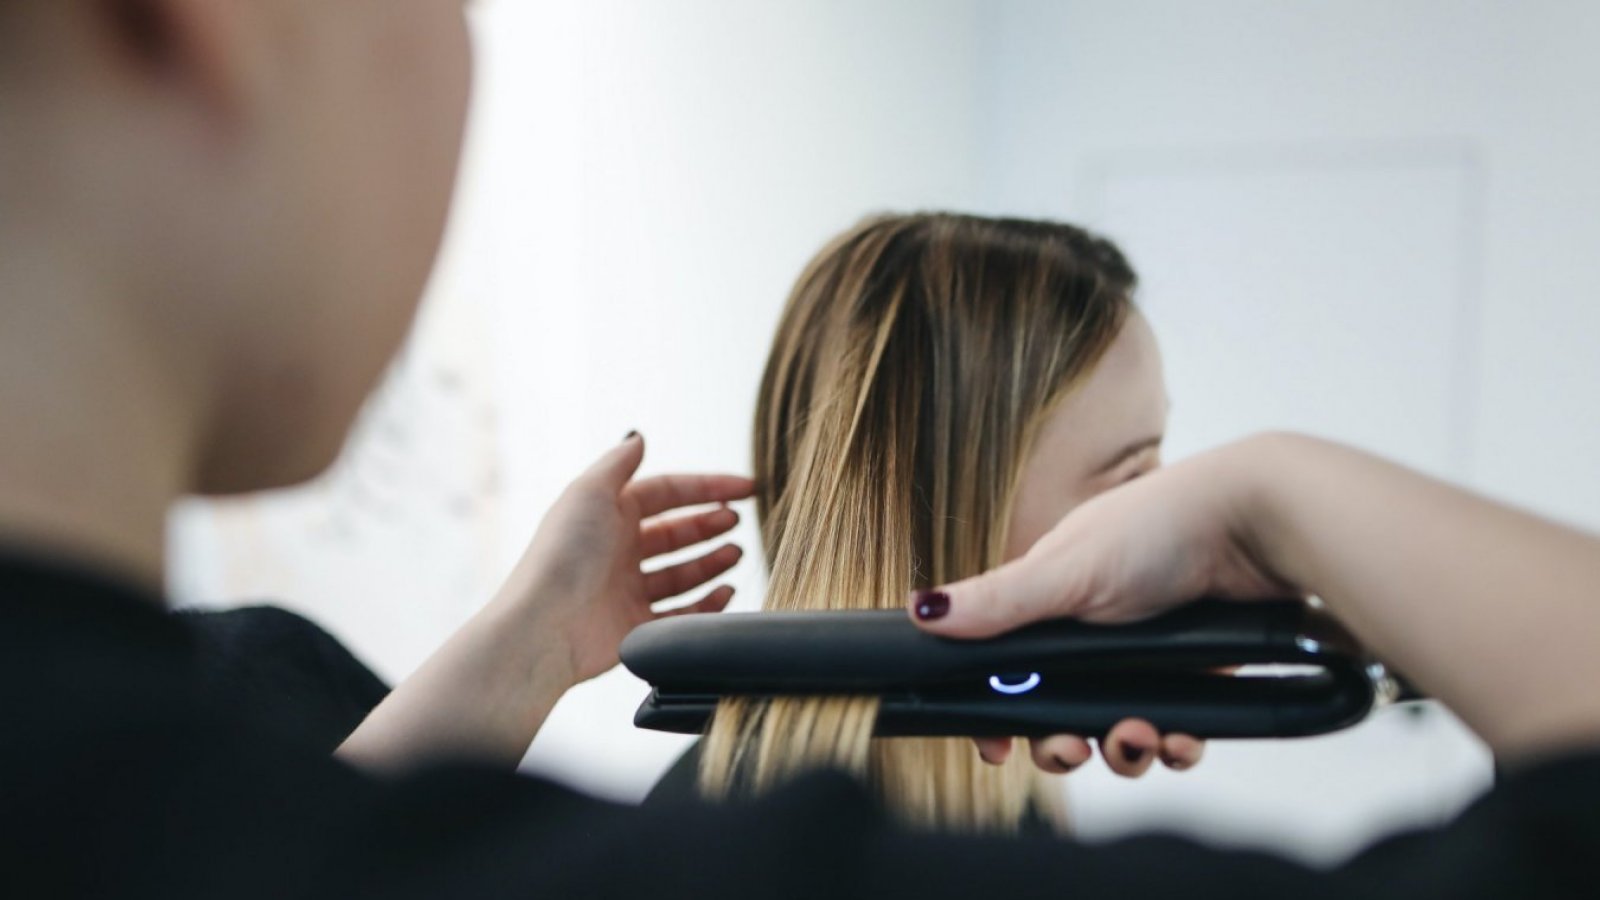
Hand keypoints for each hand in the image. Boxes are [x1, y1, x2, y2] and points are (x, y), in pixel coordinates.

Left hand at [496, 433, 754, 686]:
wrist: (545, 626)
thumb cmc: (564, 556)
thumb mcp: (590, 492)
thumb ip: (619, 462)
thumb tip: (639, 435)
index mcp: (608, 514)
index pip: (667, 492)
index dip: (707, 487)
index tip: (747, 488)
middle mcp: (618, 550)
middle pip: (676, 532)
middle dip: (709, 525)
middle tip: (736, 522)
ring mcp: (627, 590)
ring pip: (682, 572)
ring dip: (712, 561)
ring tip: (736, 554)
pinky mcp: (636, 627)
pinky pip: (682, 613)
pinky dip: (707, 603)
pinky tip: (725, 590)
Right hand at [911, 437, 1299, 775]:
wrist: (1260, 527)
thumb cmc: (1159, 527)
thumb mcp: (1065, 570)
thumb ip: (997, 603)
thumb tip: (921, 611)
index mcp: (1050, 601)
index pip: (1005, 671)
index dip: (997, 714)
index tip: (996, 748)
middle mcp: (1092, 632)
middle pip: (1057, 714)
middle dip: (1061, 744)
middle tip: (1071, 750)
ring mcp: (1144, 658)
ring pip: (1116, 731)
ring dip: (1122, 750)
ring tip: (1138, 738)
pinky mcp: (1197, 677)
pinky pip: (1174, 733)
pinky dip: (1174, 745)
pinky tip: (1181, 740)